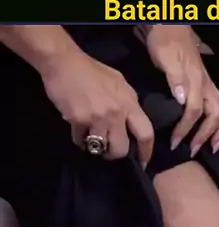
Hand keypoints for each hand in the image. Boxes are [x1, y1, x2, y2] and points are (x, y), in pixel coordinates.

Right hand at [41, 49, 153, 164]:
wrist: (64, 63)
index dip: (146, 151)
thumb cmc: (91, 71)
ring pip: (100, 147)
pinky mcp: (79, 120)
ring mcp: (98, 117)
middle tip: (108, 151)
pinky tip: (76, 127)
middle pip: (121, 148)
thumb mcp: (118, 83)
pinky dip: (78, 138)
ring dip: (94, 146)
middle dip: (114, 154)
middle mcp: (117, 112)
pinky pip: (80, 140)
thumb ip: (127, 102)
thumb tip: (130, 120)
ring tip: (89, 138)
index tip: (143, 163)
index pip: (146, 133)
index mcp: (129, 102)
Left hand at [145, 25, 218, 156]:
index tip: (175, 143)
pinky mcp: (207, 86)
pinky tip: (213, 133)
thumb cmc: (165, 42)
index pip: (195, 111)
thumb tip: (183, 101)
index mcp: (197, 80)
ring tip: (212, 147)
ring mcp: (209, 86)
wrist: (169, 26)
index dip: (186, 128)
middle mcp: (207, 85)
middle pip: (216, 115)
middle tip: (193, 151)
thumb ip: (175, 78)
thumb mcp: (165, 57)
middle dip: (206, 135)